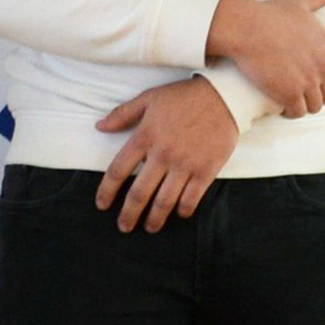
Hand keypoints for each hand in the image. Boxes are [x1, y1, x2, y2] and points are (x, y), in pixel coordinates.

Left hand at [94, 78, 238, 232]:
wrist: (225, 96)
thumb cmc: (184, 97)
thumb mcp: (149, 99)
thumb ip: (122, 114)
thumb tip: (99, 126)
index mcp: (145, 137)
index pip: (118, 170)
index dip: (107, 191)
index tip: (102, 204)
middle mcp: (162, 154)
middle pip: (140, 193)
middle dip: (129, 214)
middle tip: (123, 227)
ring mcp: (185, 164)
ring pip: (165, 200)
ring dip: (155, 219)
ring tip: (149, 228)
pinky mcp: (207, 170)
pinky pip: (192, 197)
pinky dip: (183, 210)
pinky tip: (178, 214)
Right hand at [208, 0, 324, 117]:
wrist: (245, 28)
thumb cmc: (270, 14)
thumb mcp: (302, 1)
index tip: (323, 83)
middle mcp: (323, 66)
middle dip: (320, 97)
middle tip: (304, 94)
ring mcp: (307, 81)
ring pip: (315, 106)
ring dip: (304, 105)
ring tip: (292, 101)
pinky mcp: (288, 93)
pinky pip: (297, 111)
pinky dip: (290, 112)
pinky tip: (280, 106)